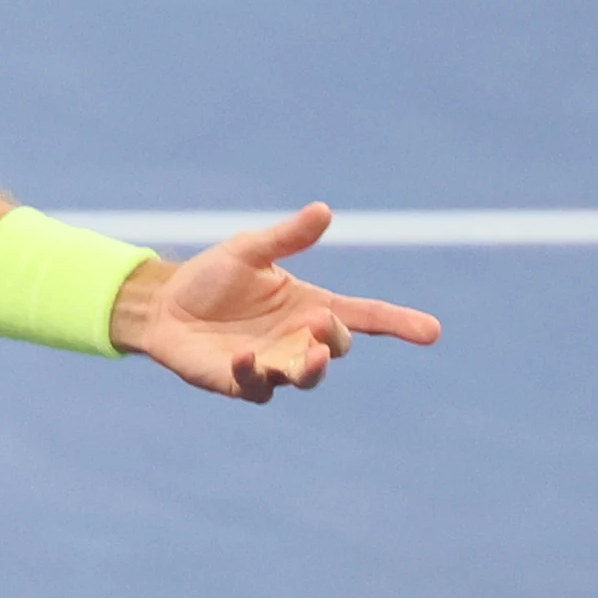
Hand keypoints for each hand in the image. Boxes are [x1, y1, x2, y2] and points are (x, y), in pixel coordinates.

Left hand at [114, 204, 439, 401]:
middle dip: (334, 338)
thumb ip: (287, 237)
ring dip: (310, 367)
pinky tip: (243, 356)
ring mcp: (271, 365)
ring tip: (311, 354)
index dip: (400, 323)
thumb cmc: (214, 277)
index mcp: (311, 306)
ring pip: (305, 376)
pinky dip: (253, 374)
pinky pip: (255, 386)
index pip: (366, 317)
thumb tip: (324, 211)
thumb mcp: (251, 250)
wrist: (166, 305)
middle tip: (322, 322)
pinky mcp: (238, 382)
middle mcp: (297, 339)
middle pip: (336, 347)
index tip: (432, 331)